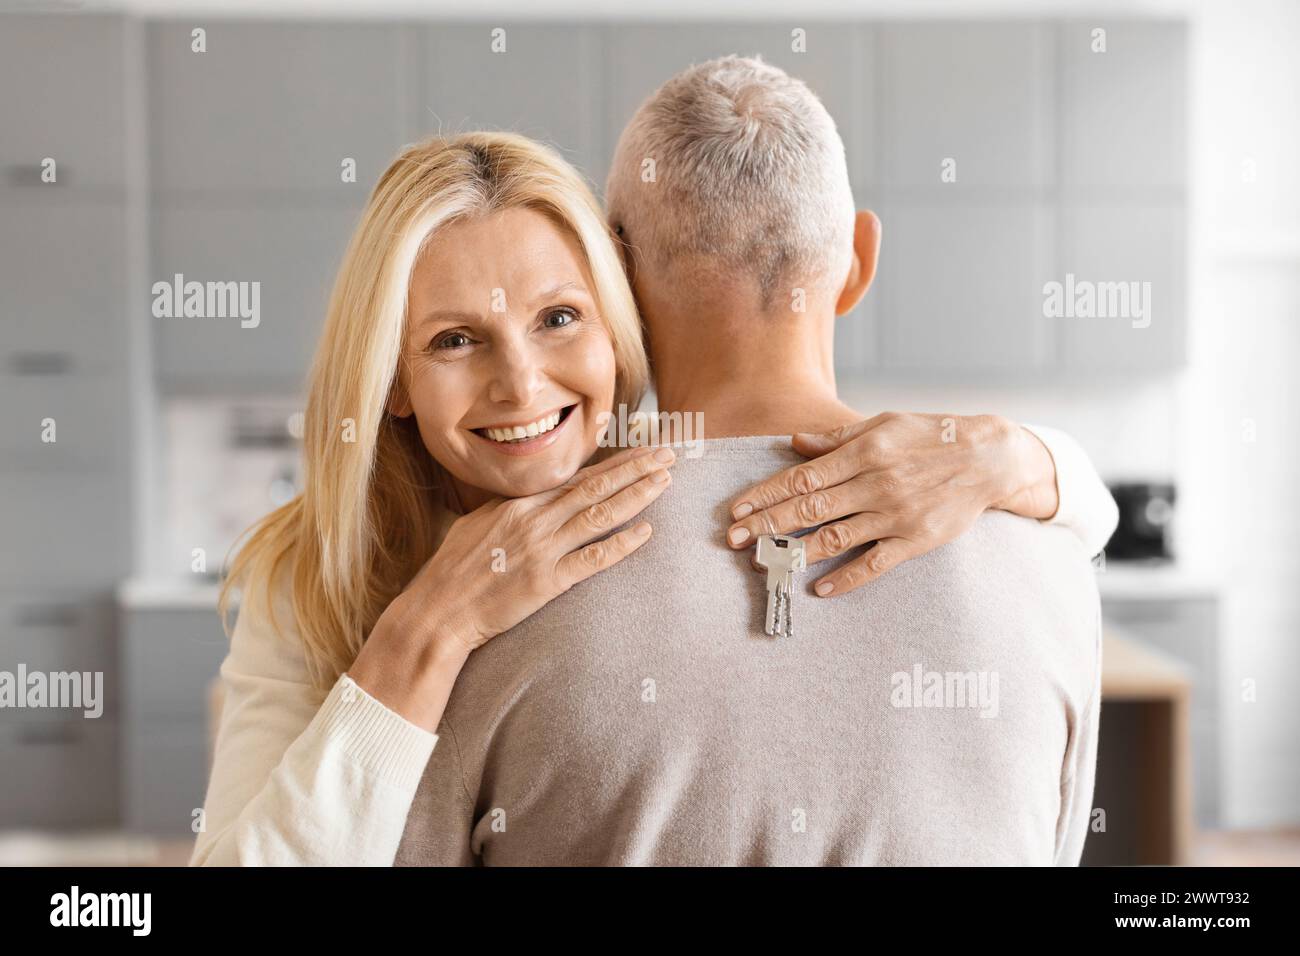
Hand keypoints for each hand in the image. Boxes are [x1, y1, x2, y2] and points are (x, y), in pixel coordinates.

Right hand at [394, 443, 675, 652]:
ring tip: (664, 480)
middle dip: (635, 468)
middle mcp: (534, 519)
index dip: (613, 464)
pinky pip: (593, 559)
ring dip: (636, 495)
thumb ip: (509, 509)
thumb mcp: (477, 525)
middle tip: (668, 454)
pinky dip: (621, 544)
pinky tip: (646, 532)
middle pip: (595, 487)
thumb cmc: (452, 570)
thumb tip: (531, 500)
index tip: (641, 452)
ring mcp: (542, 549)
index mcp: (518, 504)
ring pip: (600, 514)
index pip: (576, 477)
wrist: (439, 610)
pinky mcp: (547, 581)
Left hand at [725, 412, 1053, 596]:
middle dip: (768, 525)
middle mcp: (875, 483)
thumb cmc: (932, 436)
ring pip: (835, 537)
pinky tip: (818, 588)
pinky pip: (874, 563)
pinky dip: (845, 578)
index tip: (737, 509)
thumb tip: (794, 442)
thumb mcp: (884, 424)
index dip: (766, 494)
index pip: (802, 476)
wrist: (990, 458)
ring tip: (764, 564)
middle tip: (734, 541)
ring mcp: (894, 514)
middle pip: (810, 508)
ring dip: (795, 552)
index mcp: (863, 452)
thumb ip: (837, 438)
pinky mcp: (915, 540)